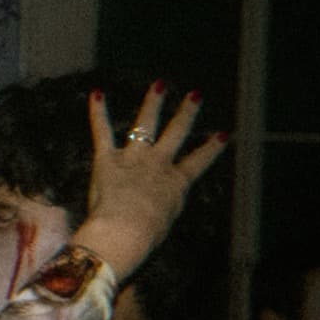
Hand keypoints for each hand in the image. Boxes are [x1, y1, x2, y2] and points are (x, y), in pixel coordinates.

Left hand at [73, 84, 227, 279]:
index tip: (223, 134)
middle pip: (176, 133)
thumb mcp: (164, 224)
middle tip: (194, 95)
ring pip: (146, 123)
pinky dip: (97, 112)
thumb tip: (154, 212)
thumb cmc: (147, 235)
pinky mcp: (107, 158)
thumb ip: (162, 211)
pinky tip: (97, 94)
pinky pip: (102, 131)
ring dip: (152, 102)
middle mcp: (159, 164)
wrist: (126, 228)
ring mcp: (134, 158)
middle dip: (186, 113)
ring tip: (158, 84)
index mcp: (177, 183)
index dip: (212, 148)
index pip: (199, 162)